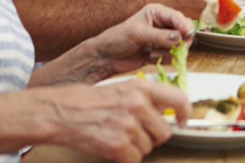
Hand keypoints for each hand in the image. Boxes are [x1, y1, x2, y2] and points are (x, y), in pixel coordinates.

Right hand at [41, 79, 188, 162]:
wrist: (59, 113)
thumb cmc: (87, 101)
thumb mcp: (121, 88)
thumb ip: (146, 99)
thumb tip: (169, 113)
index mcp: (141, 88)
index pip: (179, 98)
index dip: (185, 113)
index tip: (183, 121)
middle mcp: (138, 105)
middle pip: (164, 132)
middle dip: (152, 137)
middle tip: (134, 133)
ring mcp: (128, 125)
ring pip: (148, 148)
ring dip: (136, 148)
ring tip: (117, 136)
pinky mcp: (118, 145)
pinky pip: (134, 160)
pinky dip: (124, 159)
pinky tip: (111, 147)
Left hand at [86, 4, 195, 80]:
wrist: (105, 58)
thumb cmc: (116, 39)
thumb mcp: (138, 34)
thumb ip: (160, 36)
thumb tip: (180, 38)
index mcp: (156, 13)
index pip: (177, 17)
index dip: (185, 26)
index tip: (188, 35)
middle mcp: (162, 24)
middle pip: (183, 31)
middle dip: (178, 42)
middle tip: (172, 48)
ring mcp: (162, 39)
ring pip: (179, 46)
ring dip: (167, 52)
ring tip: (151, 53)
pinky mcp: (160, 52)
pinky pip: (171, 56)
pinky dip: (162, 59)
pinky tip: (149, 58)